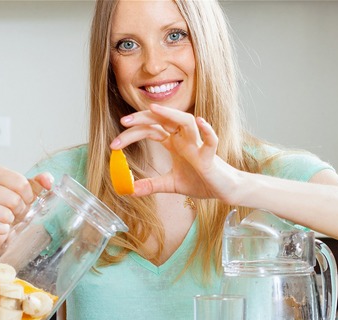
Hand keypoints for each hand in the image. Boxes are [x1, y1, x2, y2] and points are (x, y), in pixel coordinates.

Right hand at [0, 167, 52, 247]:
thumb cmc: (7, 208)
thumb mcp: (25, 193)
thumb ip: (38, 183)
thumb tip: (48, 181)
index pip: (21, 182)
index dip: (28, 196)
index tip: (26, 200)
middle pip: (13, 199)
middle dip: (20, 210)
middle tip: (15, 213)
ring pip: (4, 213)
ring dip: (10, 221)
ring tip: (6, 220)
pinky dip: (1, 230)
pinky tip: (0, 228)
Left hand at [113, 103, 232, 199]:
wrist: (223, 190)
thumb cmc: (200, 182)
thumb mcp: (170, 185)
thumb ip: (151, 185)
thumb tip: (129, 191)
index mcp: (174, 143)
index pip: (151, 130)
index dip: (133, 133)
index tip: (115, 143)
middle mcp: (185, 139)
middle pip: (163, 120)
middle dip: (144, 118)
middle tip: (124, 121)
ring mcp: (198, 145)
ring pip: (186, 121)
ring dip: (171, 114)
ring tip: (155, 109)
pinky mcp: (210, 156)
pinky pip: (211, 141)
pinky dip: (207, 131)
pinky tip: (200, 122)